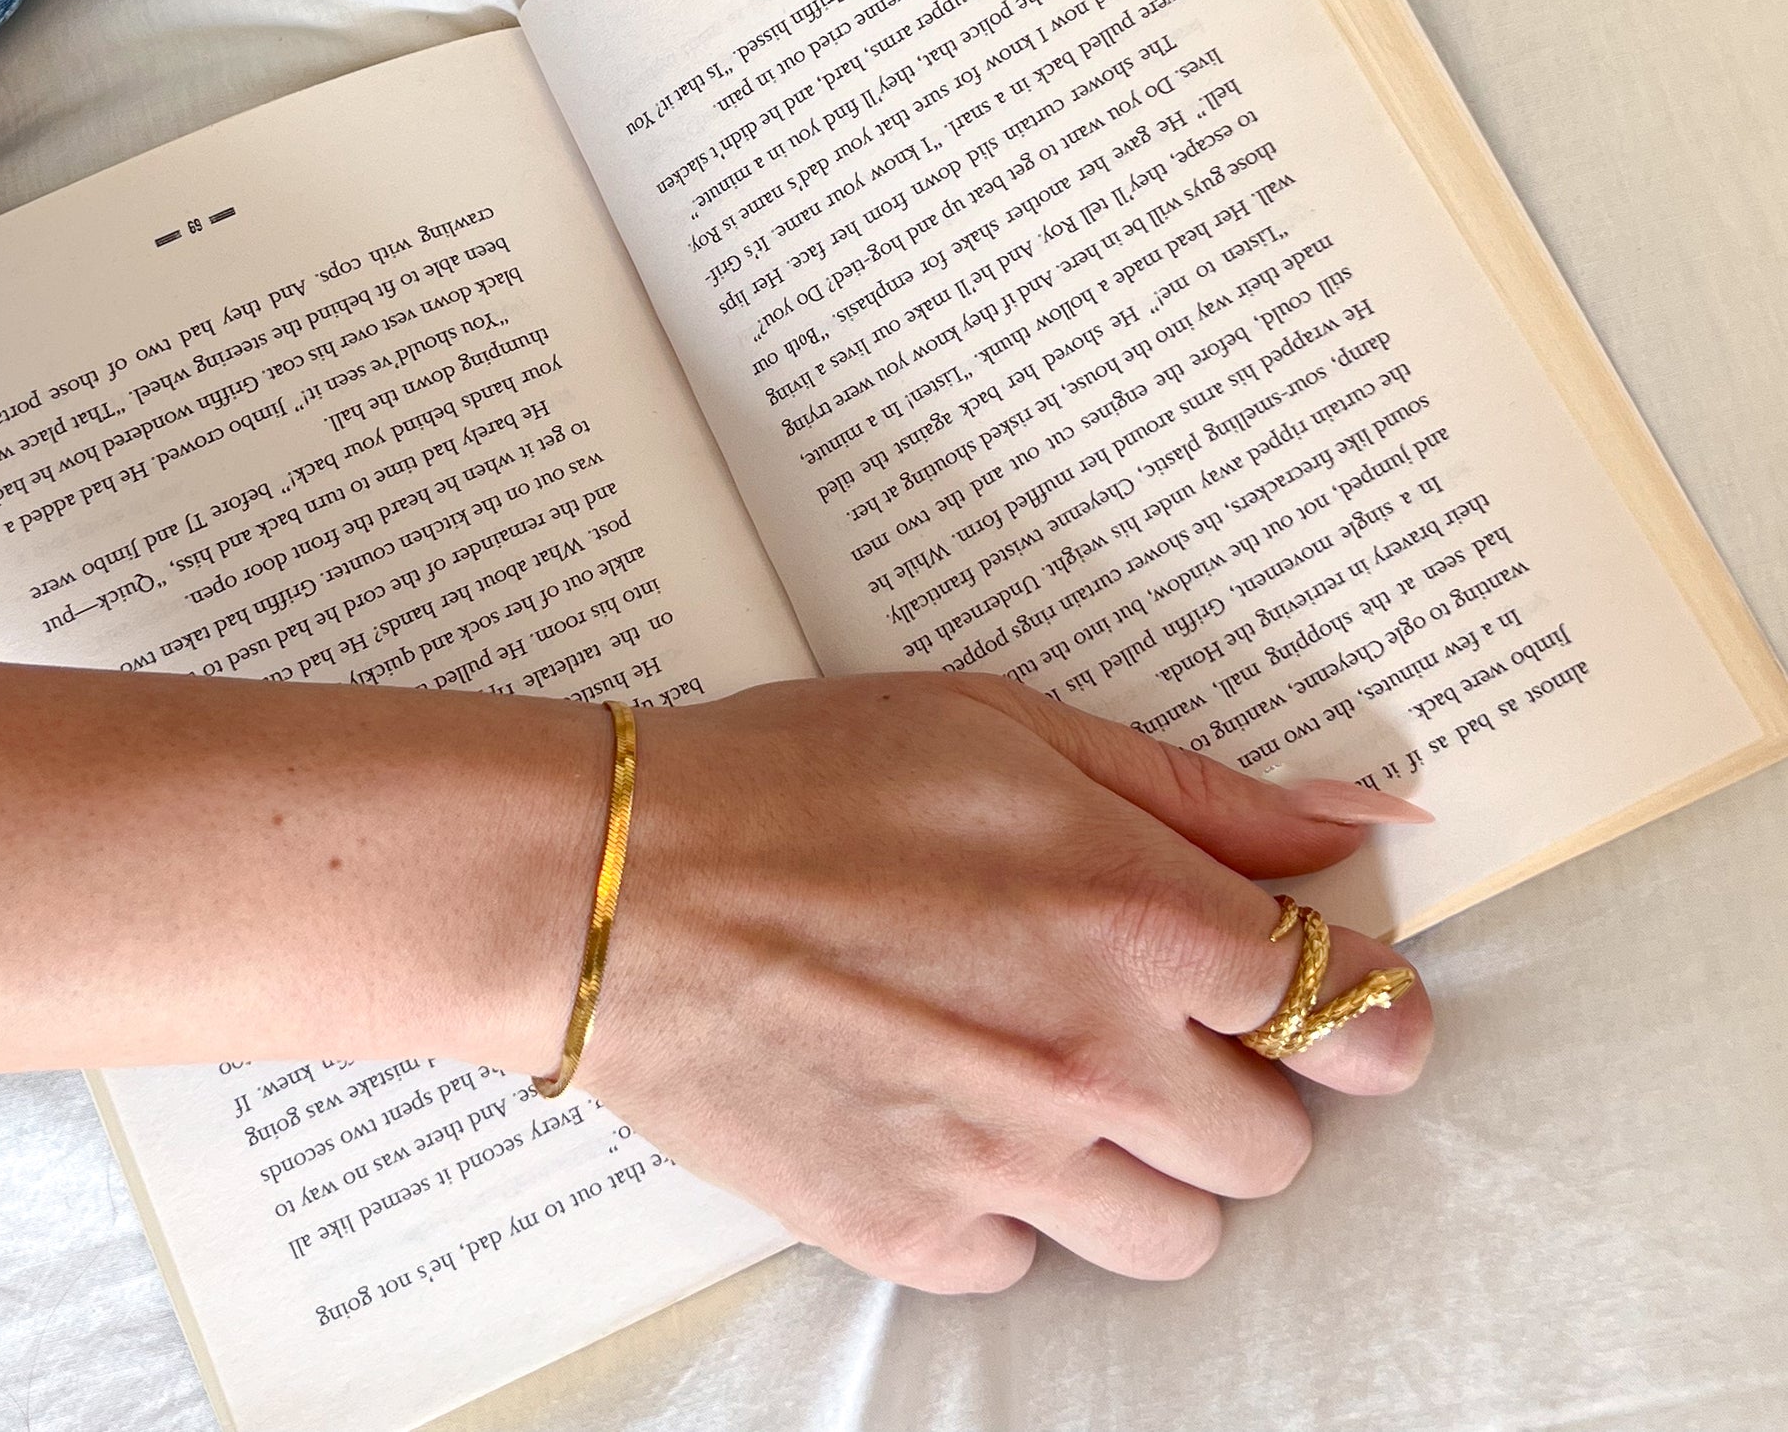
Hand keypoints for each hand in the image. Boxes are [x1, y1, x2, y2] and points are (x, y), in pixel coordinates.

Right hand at [582, 671, 1431, 1291]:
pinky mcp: (912, 1234)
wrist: (622, 884)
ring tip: (1065, 1077)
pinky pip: (1031, 1261)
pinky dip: (1015, 1204)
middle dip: (1251, 1087)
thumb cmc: (808, 778)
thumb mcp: (1015, 729)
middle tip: (1172, 1024)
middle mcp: (1092, 1056)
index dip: (1368, 1003)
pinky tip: (955, 1110)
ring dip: (1149, 1163)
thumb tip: (1361, 817)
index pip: (1346, 1010)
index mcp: (1136, 916)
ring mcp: (1003, 1161)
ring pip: (1178, 1233)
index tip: (1352, 1000)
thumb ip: (1204, 793)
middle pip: (1278, 1147)